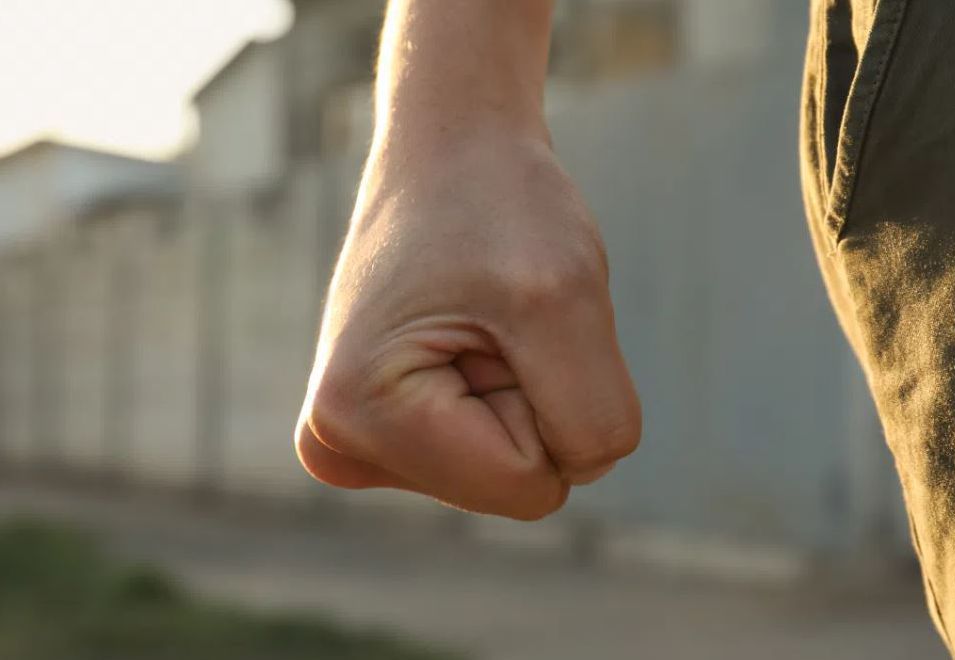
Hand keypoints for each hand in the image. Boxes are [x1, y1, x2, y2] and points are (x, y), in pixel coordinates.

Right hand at [294, 136, 641, 519]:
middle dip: (535, 397)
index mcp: (358, 416)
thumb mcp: (566, 299)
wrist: (454, 150)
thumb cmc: (502, 206)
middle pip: (518, 485)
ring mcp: (358, 443)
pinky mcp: (386, 433)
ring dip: (524, 390)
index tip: (508, 318)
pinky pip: (498, 453)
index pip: (531, 484)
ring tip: (482, 318)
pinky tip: (468, 334)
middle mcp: (339, 445)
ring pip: (512, 471)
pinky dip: (510, 392)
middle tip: (496, 314)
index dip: (552, 397)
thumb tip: (581, 472)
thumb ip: (593, 417)